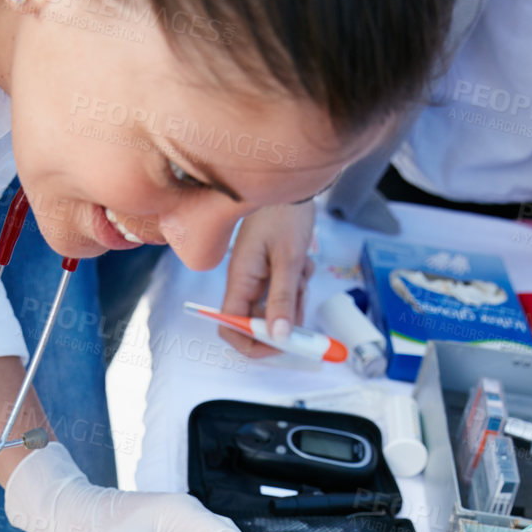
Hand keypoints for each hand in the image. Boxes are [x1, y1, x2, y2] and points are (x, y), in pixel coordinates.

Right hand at [218, 203, 316, 357]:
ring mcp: (260, 278)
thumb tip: (279, 337)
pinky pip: (288, 292)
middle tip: (302, 298)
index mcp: (239, 280)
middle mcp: (246, 283)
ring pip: (279, 308)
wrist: (293, 185)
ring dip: (296, 297)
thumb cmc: (284, 214)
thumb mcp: (287, 259)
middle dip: (285, 318)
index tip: (280, 345)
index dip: (250, 343)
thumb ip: (283, 299)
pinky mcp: (273, 272)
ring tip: (301, 269)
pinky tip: (302, 261)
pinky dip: (299, 283)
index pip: (230, 326)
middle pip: (260, 322)